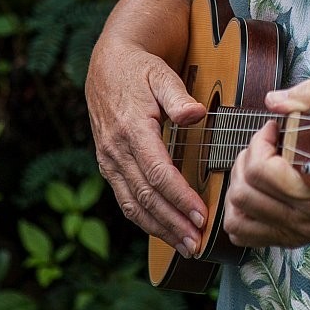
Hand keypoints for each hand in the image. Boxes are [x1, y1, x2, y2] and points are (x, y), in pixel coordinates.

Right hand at [85, 37, 207, 254]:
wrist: (107, 64)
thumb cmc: (140, 69)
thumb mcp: (161, 74)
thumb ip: (178, 96)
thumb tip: (197, 114)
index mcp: (132, 129)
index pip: (158, 174)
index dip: (180, 198)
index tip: (202, 216)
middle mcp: (116, 150)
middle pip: (146, 197)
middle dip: (173, 223)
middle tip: (197, 243)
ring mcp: (109, 160)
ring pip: (133, 205)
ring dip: (159, 229)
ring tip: (185, 246)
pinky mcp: (108, 165)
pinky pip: (125, 199)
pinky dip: (144, 219)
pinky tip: (163, 230)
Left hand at [223, 80, 309, 248]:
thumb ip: (305, 98)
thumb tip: (273, 101)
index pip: (261, 170)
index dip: (259, 141)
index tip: (272, 129)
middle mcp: (304, 215)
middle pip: (244, 192)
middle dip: (246, 160)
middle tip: (263, 147)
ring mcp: (296, 230)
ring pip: (237, 216)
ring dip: (238, 187)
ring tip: (254, 169)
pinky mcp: (291, 238)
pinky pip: (244, 234)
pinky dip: (238, 213)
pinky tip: (253, 192)